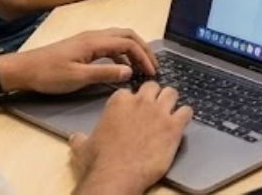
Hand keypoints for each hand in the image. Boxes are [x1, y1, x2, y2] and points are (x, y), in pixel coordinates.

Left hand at [0, 29, 156, 94]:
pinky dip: (121, 54)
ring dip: (133, 51)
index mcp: (95, 42)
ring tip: (140, 68)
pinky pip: (109, 46)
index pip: (128, 43)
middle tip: (153, 66)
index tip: (152, 72)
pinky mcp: (82, 47)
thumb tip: (129, 72)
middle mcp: (94, 36)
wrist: (23, 70)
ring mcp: (88, 40)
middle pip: (127, 35)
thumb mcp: (78, 77)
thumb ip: (105, 73)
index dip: (143, 57)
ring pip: (119, 39)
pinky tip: (120, 69)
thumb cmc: (48, 74)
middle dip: (143, 50)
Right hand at [70, 82, 190, 192]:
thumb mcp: (83, 147)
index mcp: (118, 102)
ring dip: (172, 101)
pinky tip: (181, 123)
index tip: (134, 109)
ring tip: (170, 112)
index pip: (129, 91)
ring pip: (172, 92)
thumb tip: (75, 138)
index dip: (133, 100)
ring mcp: (159, 112)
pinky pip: (187, 111)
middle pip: (153, 86)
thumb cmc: (98, 162)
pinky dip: (185, 116)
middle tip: (154, 108)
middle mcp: (140, 102)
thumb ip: (81, 138)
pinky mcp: (174, 126)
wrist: (116, 176)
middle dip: (154, 95)